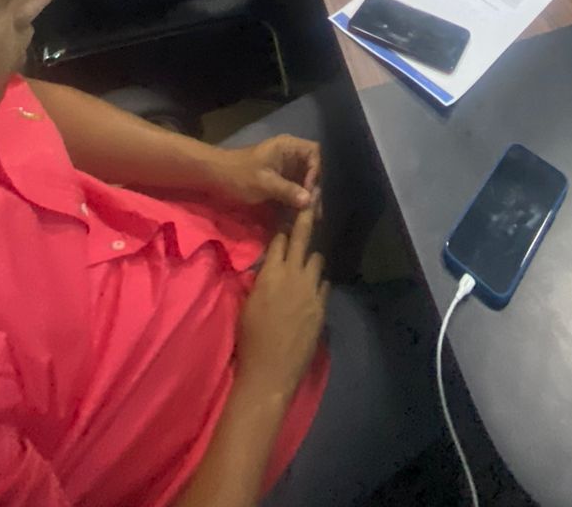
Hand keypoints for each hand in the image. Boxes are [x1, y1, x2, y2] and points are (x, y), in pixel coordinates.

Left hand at [204, 136, 320, 213]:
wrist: (215, 177)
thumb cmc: (239, 175)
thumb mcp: (264, 183)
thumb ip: (287, 190)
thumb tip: (309, 201)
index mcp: (288, 147)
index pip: (314, 153)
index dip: (317, 171)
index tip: (310, 191)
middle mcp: (290, 155)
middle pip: (313, 168)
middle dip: (315, 188)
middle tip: (315, 210)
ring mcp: (285, 167)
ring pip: (305, 180)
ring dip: (307, 197)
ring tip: (311, 216)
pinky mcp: (279, 180)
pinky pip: (295, 189)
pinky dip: (297, 200)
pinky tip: (299, 216)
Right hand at [238, 206, 328, 401]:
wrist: (270, 370)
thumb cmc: (250, 338)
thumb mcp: (247, 304)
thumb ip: (259, 282)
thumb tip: (266, 269)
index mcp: (270, 274)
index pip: (278, 240)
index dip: (282, 227)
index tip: (287, 214)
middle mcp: (293, 275)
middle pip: (302, 238)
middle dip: (306, 218)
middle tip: (313, 200)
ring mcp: (311, 290)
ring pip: (317, 259)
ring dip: (311, 259)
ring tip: (307, 260)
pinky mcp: (322, 306)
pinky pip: (324, 284)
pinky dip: (318, 282)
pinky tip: (314, 286)